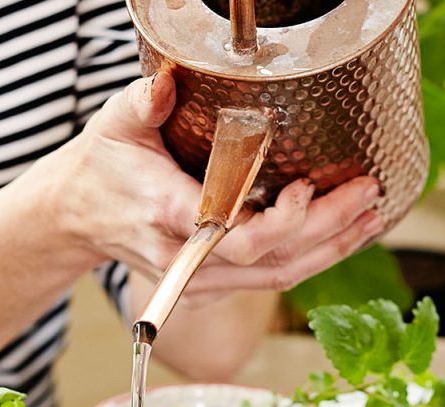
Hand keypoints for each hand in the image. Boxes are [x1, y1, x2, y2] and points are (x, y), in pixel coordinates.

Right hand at [53, 72, 383, 301]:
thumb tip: (165, 83)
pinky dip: (304, 261)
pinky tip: (335, 239)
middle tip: (366, 194)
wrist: (76, 218)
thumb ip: (141, 103)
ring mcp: (194, 279)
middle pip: (268, 261)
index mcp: (165, 215)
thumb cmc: (100, 169)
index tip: (308, 186)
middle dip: (326, 231)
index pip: (233, 236)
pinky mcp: (203, 285)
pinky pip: (263, 280)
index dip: (281, 222)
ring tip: (368, 219)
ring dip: (326, 251)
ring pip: (272, 278)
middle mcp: (182, 257)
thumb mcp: (113, 126)